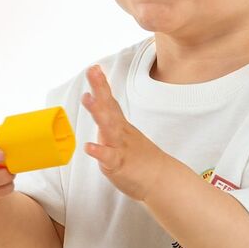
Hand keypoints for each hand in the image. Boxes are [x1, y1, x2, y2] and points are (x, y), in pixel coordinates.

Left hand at [81, 65, 168, 201]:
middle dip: (100, 89)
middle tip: (92, 71)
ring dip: (98, 112)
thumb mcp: (124, 135)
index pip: (110, 102)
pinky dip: (99, 151)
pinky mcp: (119, 164)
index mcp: (120, 126)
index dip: (102, 85)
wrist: (161, 180)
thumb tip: (99, 103)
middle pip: (109, 107)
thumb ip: (111, 120)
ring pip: (108, 128)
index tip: (94, 68)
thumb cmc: (141, 159)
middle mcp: (120, 132)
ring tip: (87, 99)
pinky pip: (108, 157)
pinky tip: (89, 146)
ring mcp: (120, 147)